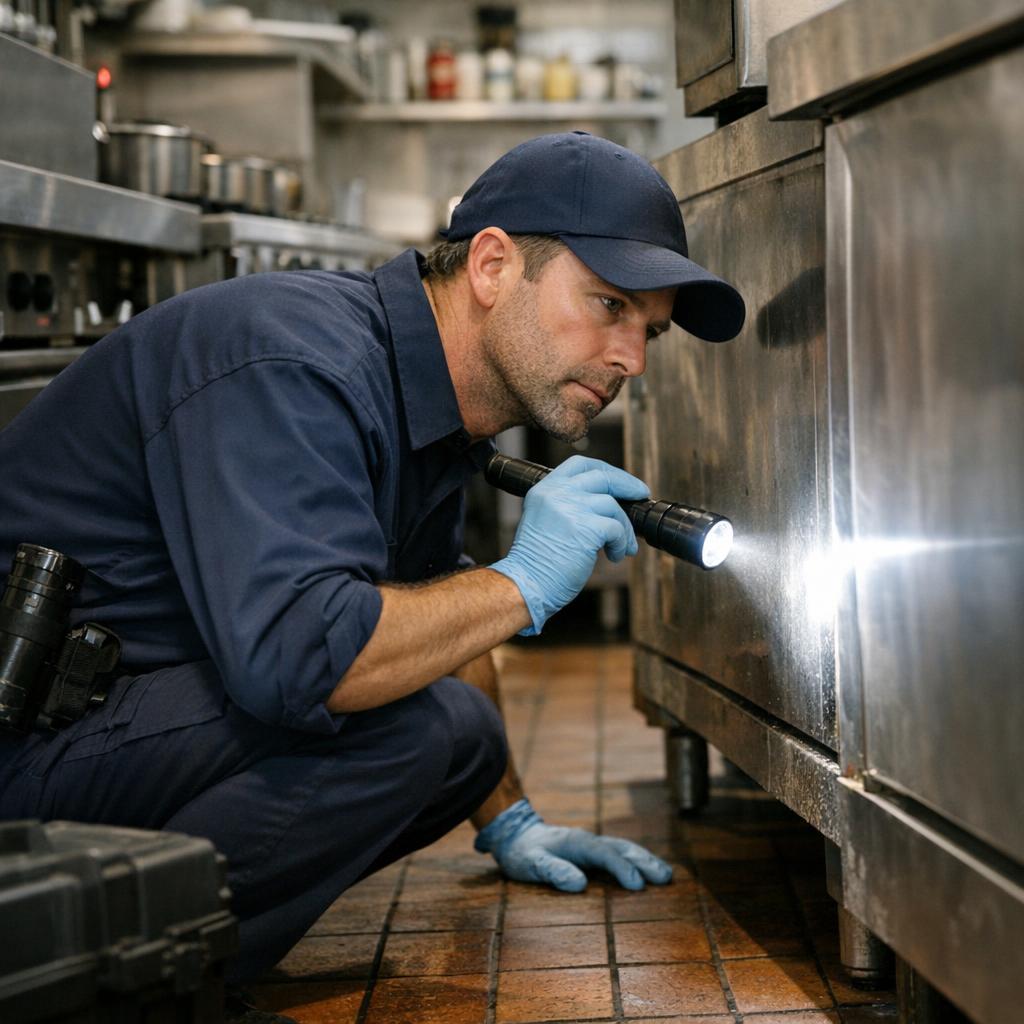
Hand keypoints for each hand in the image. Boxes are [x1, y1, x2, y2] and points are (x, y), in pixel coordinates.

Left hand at [475, 799, 672, 892]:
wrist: (515, 834)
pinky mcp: (592, 851)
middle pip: (621, 848)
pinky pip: (619, 853)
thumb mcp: (531, 863)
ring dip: (645, 860)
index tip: (638, 886)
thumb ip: (553, 870)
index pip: (604, 855)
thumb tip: (579, 884)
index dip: (622, 869)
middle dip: (644, 862)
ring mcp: (592, 844)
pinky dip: (636, 860)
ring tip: (666, 874)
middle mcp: (589, 840)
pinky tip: (647, 869)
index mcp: (576, 842)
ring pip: (624, 849)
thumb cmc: (522, 853)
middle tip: (666, 878)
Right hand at [490, 455, 648, 634]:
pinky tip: (614, 556)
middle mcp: (557, 493)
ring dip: (624, 528)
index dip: (603, 468)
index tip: (617, 479)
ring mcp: (572, 508)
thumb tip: (603, 502)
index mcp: (545, 489)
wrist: (528, 584)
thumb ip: (566, 504)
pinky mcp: (587, 527)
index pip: (579, 464)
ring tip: (621, 547)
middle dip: (627, 485)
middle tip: (640, 494)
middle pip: (602, 476)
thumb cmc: (537, 561)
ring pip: (613, 506)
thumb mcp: (544, 519)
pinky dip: (621, 543)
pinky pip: (617, 529)